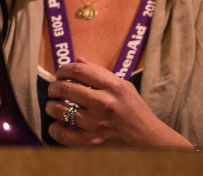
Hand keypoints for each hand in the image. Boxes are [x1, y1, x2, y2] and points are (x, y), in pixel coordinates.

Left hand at [45, 59, 193, 147]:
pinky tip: (57, 125)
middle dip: (53, 87)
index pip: (77, 70)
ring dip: (51, 107)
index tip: (60, 74)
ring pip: (59, 110)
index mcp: (112, 87)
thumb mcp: (124, 86)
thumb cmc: (136, 111)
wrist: (152, 142)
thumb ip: (99, 72)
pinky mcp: (92, 143)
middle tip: (54, 90)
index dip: (63, 70)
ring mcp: (97, 124)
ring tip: (53, 106)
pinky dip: (54, 128)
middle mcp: (104, 103)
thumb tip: (77, 59)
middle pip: (64, 88)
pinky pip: (62, 134)